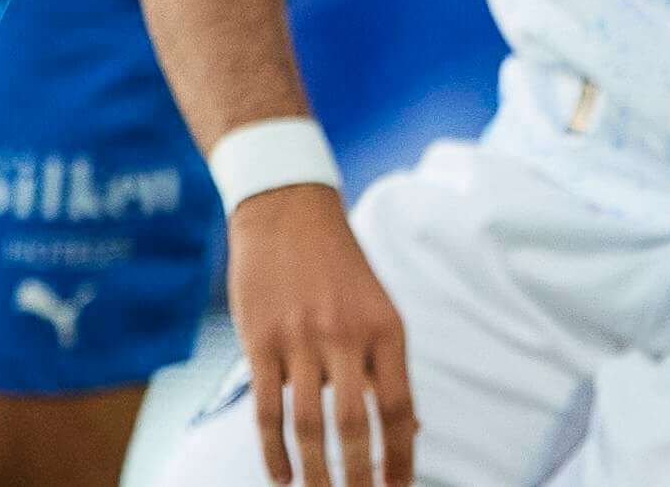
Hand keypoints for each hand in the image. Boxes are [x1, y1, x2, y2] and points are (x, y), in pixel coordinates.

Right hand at [225, 184, 413, 485]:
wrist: (286, 208)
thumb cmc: (337, 266)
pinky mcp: (259, 339)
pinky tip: (282, 476)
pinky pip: (266, 409)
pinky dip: (274, 451)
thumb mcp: (378, 308)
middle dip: (358, 477)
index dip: (401, 458)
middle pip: (355, 425)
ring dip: (316, 473)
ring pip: (308, 424)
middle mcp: (345, 335)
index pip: (400, 410)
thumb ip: (388, 367)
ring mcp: (299, 337)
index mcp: (385, 330)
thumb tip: (410, 429)